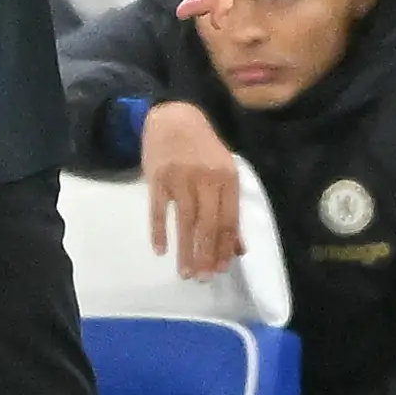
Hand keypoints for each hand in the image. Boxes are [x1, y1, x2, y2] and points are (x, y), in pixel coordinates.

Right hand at [139, 100, 244, 279]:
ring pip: (185, 220)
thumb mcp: (223, 172)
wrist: (173, 116)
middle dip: (207, 254)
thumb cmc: (202, 149)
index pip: (228, 219)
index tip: (221, 269)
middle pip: (208, 224)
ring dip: (186, 249)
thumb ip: (229, 209)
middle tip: (203, 278)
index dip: (225, 247)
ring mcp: (180, 178)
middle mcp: (205, 178)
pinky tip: (161, 250)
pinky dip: (159, 230)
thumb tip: (238, 248)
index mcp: (227, 177)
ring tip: (186, 272)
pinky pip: (158, 209)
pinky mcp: (157, 178)